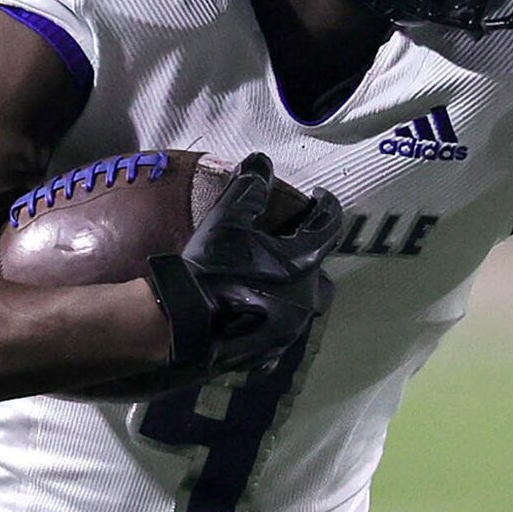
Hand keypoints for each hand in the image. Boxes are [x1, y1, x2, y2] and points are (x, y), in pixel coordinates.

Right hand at [149, 154, 344, 372]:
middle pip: (322, 270)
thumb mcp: (227, 220)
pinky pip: (284, 330)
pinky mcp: (274, 349)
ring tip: (274, 276)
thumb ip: (250, 189)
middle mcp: (307, 297)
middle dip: (312, 255)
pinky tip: (259, 312)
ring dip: (296, 287)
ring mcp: (293, 327)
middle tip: (291, 244)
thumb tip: (262, 162)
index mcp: (303, 263)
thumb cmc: (209, 267)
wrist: (183, 322)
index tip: (318, 196)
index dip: (326, 206)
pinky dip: (277, 317)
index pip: (329, 226)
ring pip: (306, 303)